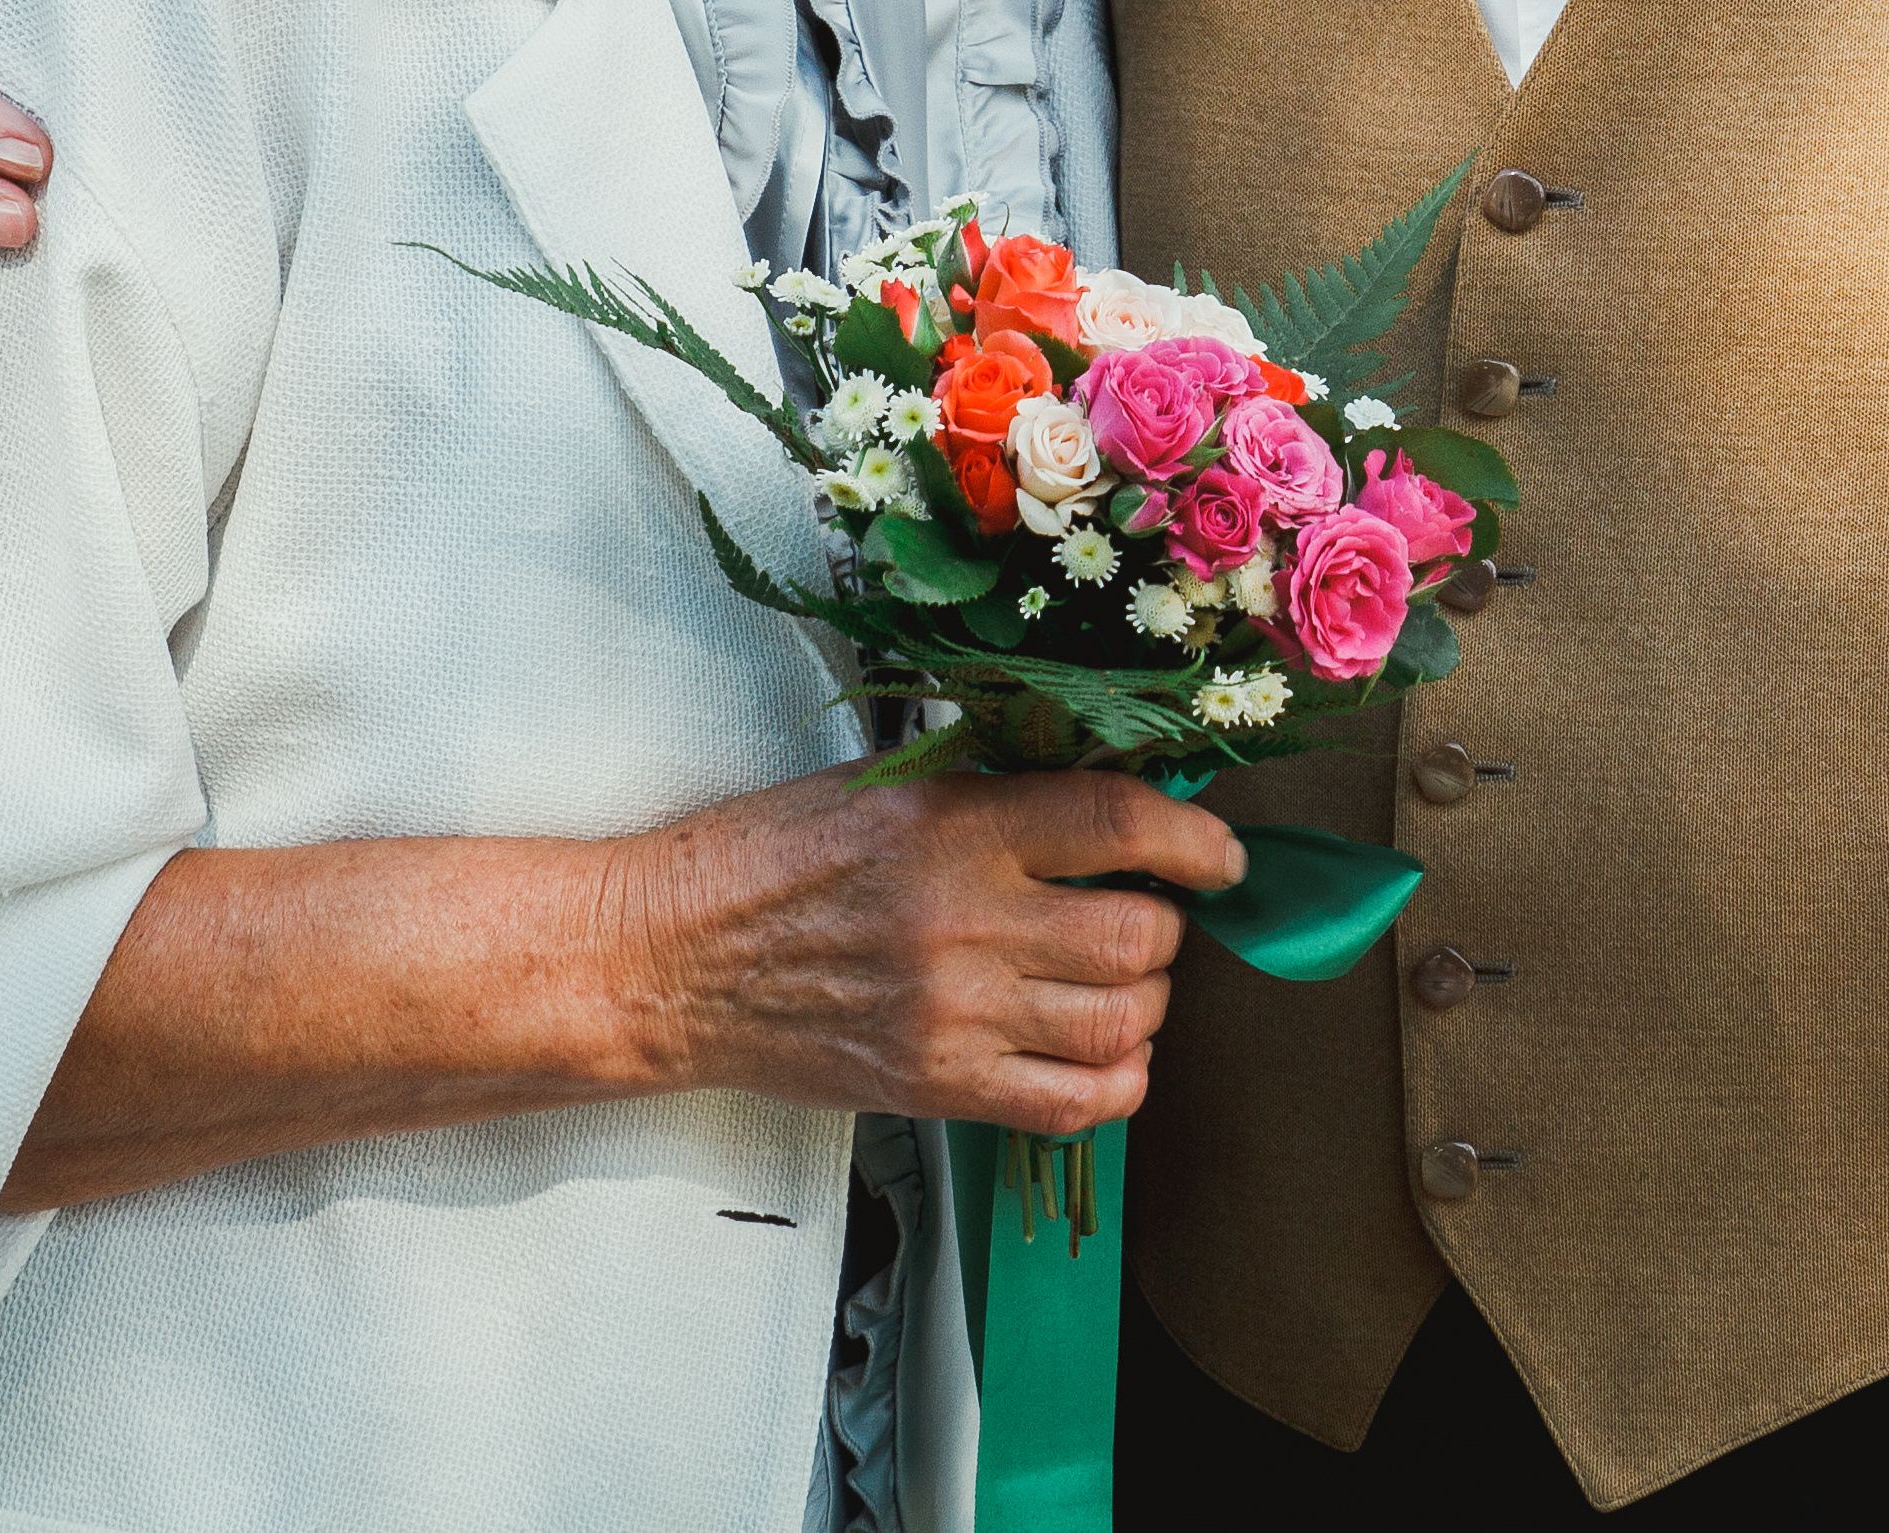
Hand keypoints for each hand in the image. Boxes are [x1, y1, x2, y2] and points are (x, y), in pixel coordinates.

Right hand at [600, 765, 1251, 1135]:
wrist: (668, 962)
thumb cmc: (769, 858)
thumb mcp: (885, 784)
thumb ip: (997, 790)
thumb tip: (1113, 798)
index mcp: (955, 824)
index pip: (1120, 822)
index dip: (1196, 839)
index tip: (1220, 853)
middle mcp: (966, 920)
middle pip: (1142, 934)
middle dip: (1165, 923)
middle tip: (1139, 912)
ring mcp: (955, 1013)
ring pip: (1124, 1020)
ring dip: (1144, 1001)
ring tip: (1116, 981)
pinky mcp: (939, 1085)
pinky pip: (1078, 1103)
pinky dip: (1116, 1080)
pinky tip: (1100, 1051)